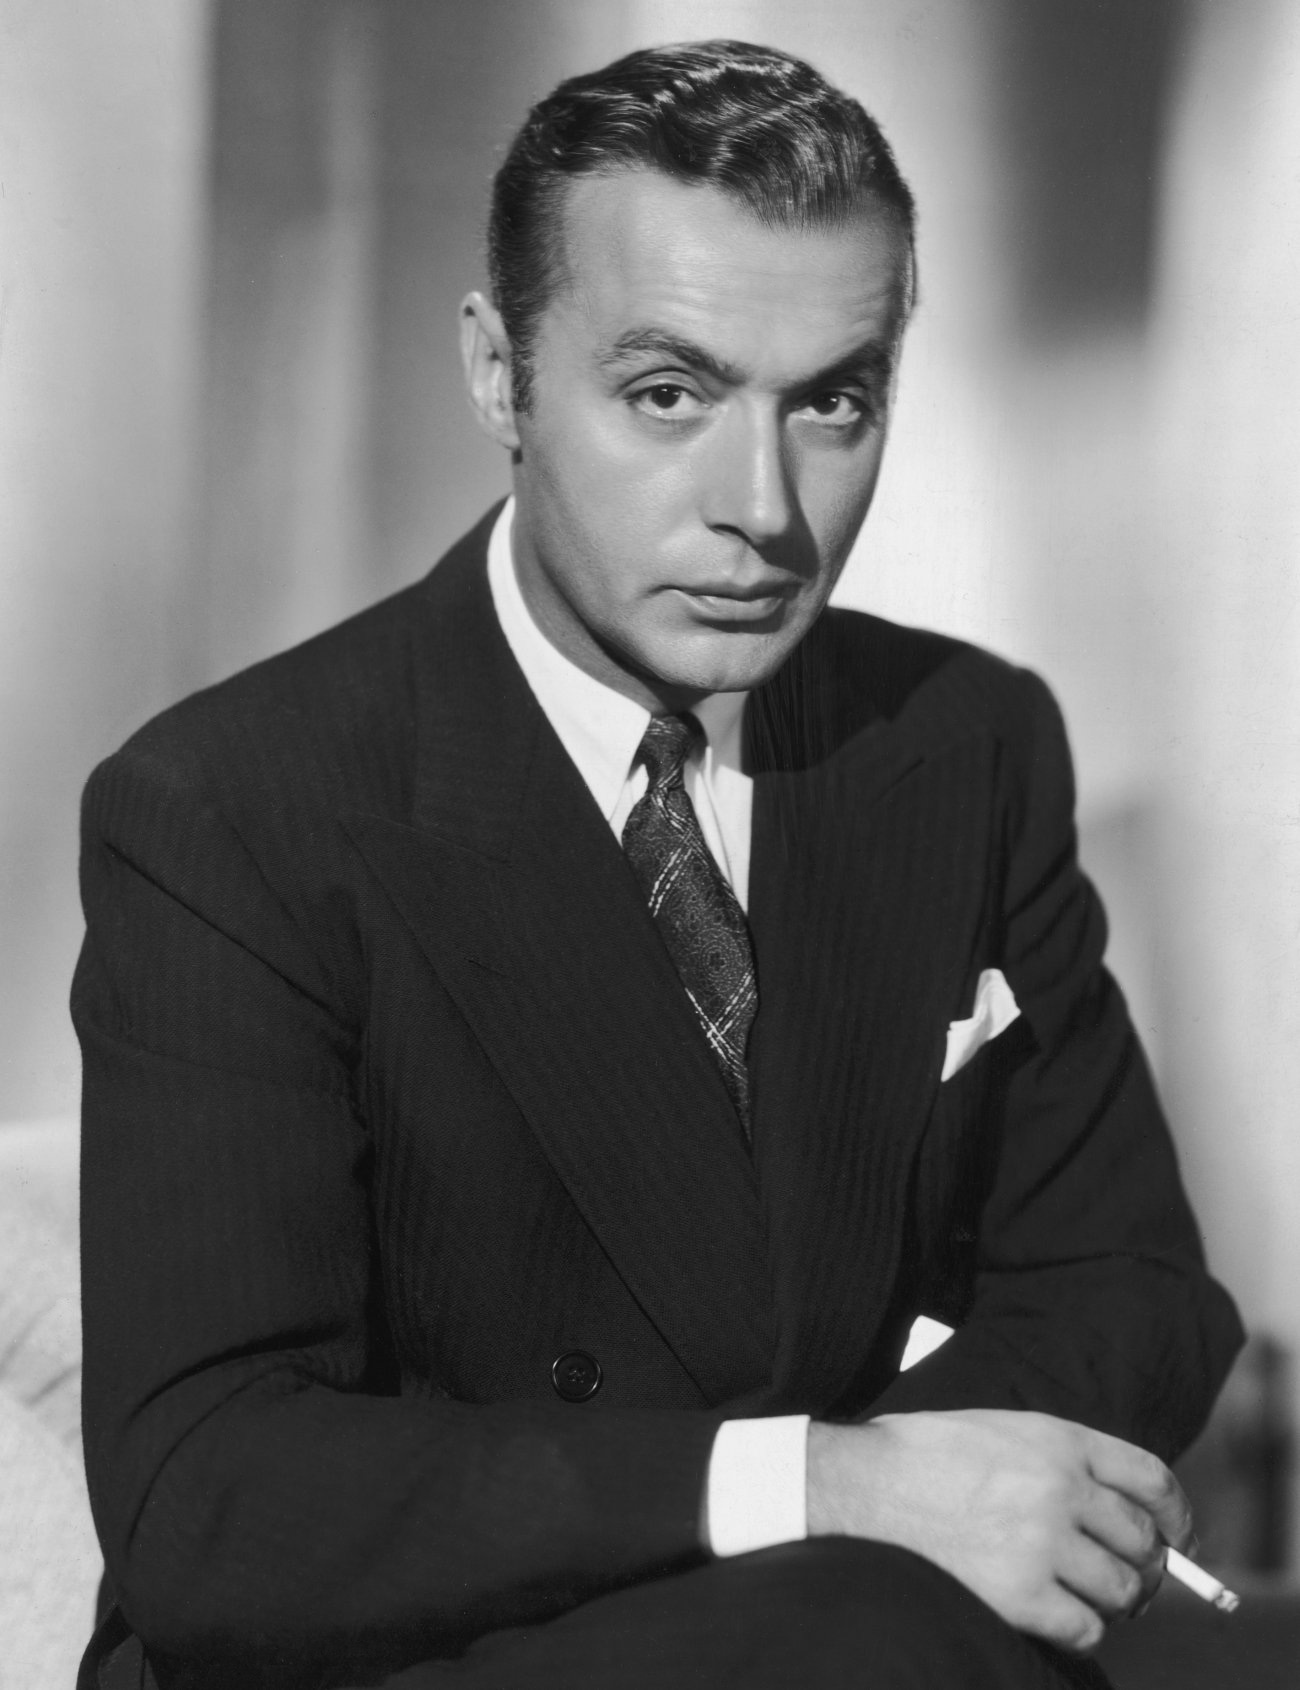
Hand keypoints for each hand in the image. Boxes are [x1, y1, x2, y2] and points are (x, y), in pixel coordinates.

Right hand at [806, 1410, 1192, 1652]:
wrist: (858, 1487)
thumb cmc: (920, 1457)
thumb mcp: (999, 1430)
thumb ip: (1058, 1458)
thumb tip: (1116, 1509)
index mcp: (1057, 1439)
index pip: (1151, 1477)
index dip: (1176, 1513)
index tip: (1179, 1537)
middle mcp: (1061, 1487)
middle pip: (1143, 1542)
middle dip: (1144, 1567)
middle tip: (1128, 1581)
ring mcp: (1044, 1543)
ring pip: (1122, 1590)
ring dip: (1112, 1601)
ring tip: (1086, 1599)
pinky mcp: (1021, 1594)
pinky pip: (1086, 1628)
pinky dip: (1080, 1630)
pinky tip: (1055, 1618)